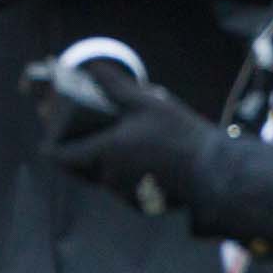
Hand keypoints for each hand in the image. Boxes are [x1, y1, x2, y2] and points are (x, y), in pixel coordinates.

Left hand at [42, 66, 209, 213]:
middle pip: (80, 166)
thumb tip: (91, 67)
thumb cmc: (181, 137)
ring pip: (104, 176)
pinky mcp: (145, 204)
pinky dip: (127, 172)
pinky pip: (125, 187)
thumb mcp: (147, 104)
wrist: (219, 175)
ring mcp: (127, 195)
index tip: (57, 130)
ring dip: (107, 158)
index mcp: (104, 154)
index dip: (53, 142)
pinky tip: (145, 155)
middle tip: (94, 127)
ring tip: (127, 136)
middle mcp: (110, 179)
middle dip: (82, 146)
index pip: (59, 156)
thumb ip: (115, 87)